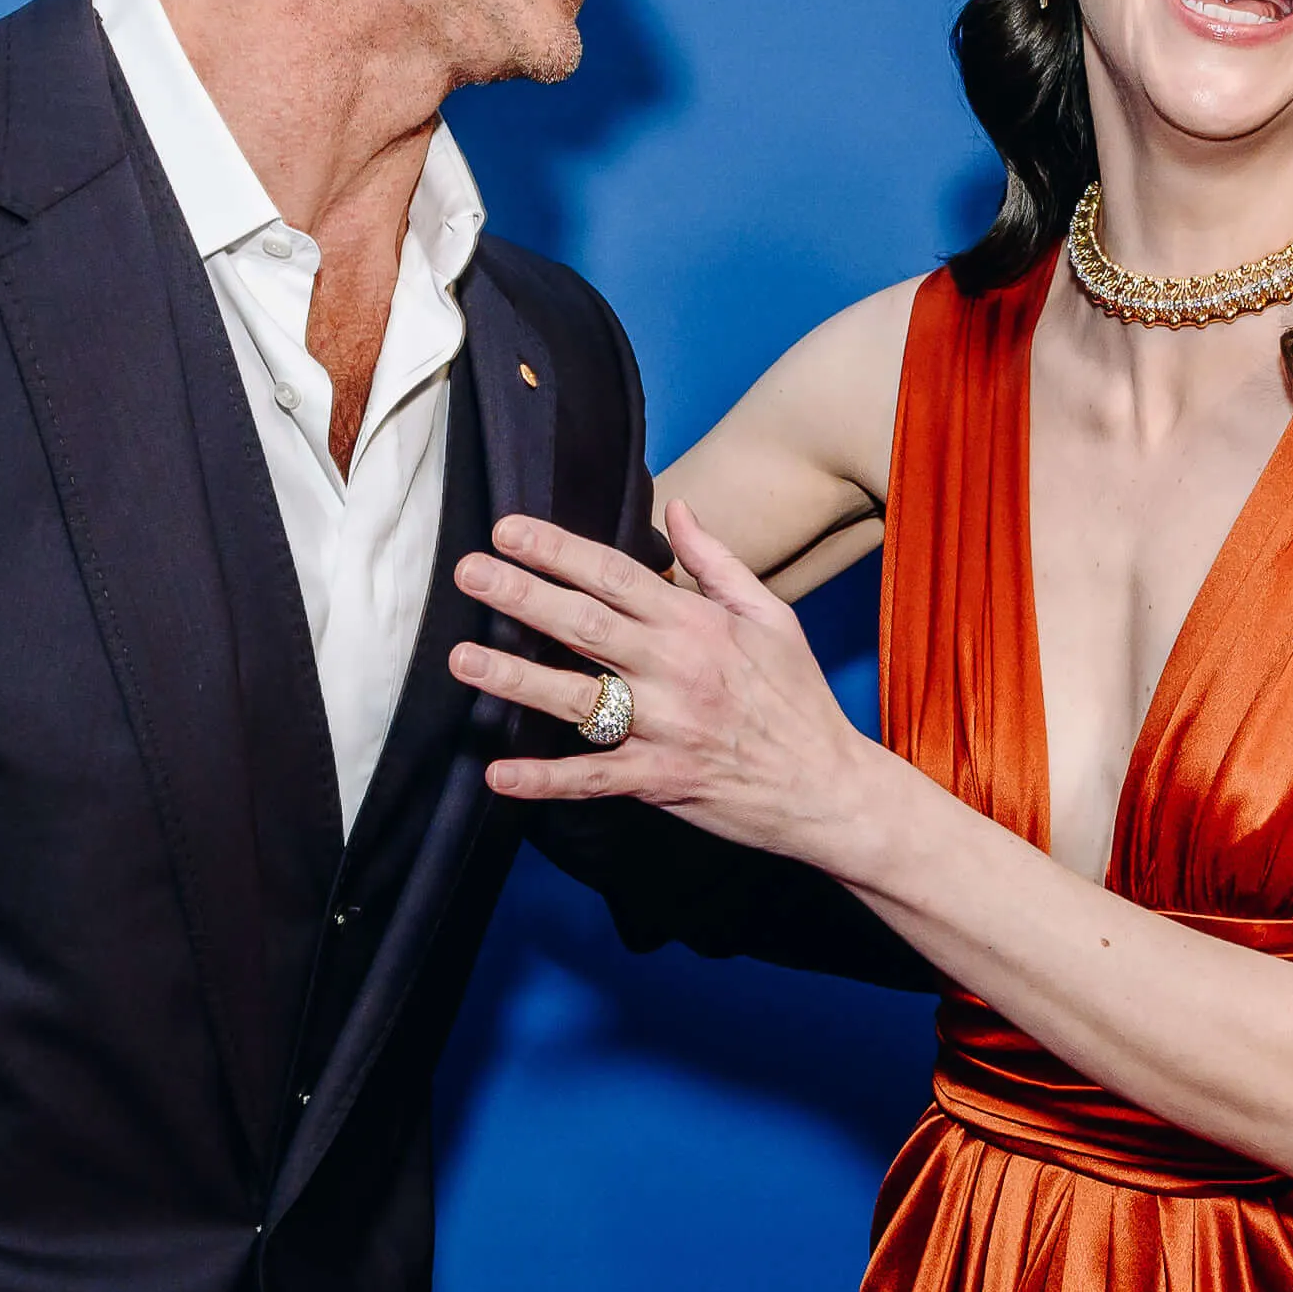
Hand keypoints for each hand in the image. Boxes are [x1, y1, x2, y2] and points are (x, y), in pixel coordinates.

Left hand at [447, 501, 896, 870]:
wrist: (829, 786)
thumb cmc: (797, 697)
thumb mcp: (771, 614)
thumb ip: (716, 560)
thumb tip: (679, 505)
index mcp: (696, 623)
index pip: (615, 574)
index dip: (558, 550)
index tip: (507, 530)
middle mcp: (675, 669)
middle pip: (585, 624)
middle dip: (522, 595)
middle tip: (469, 572)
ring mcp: (665, 727)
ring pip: (578, 698)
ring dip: (516, 678)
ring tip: (463, 658)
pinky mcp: (660, 781)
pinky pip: (593, 778)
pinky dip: (545, 780)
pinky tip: (500, 775)